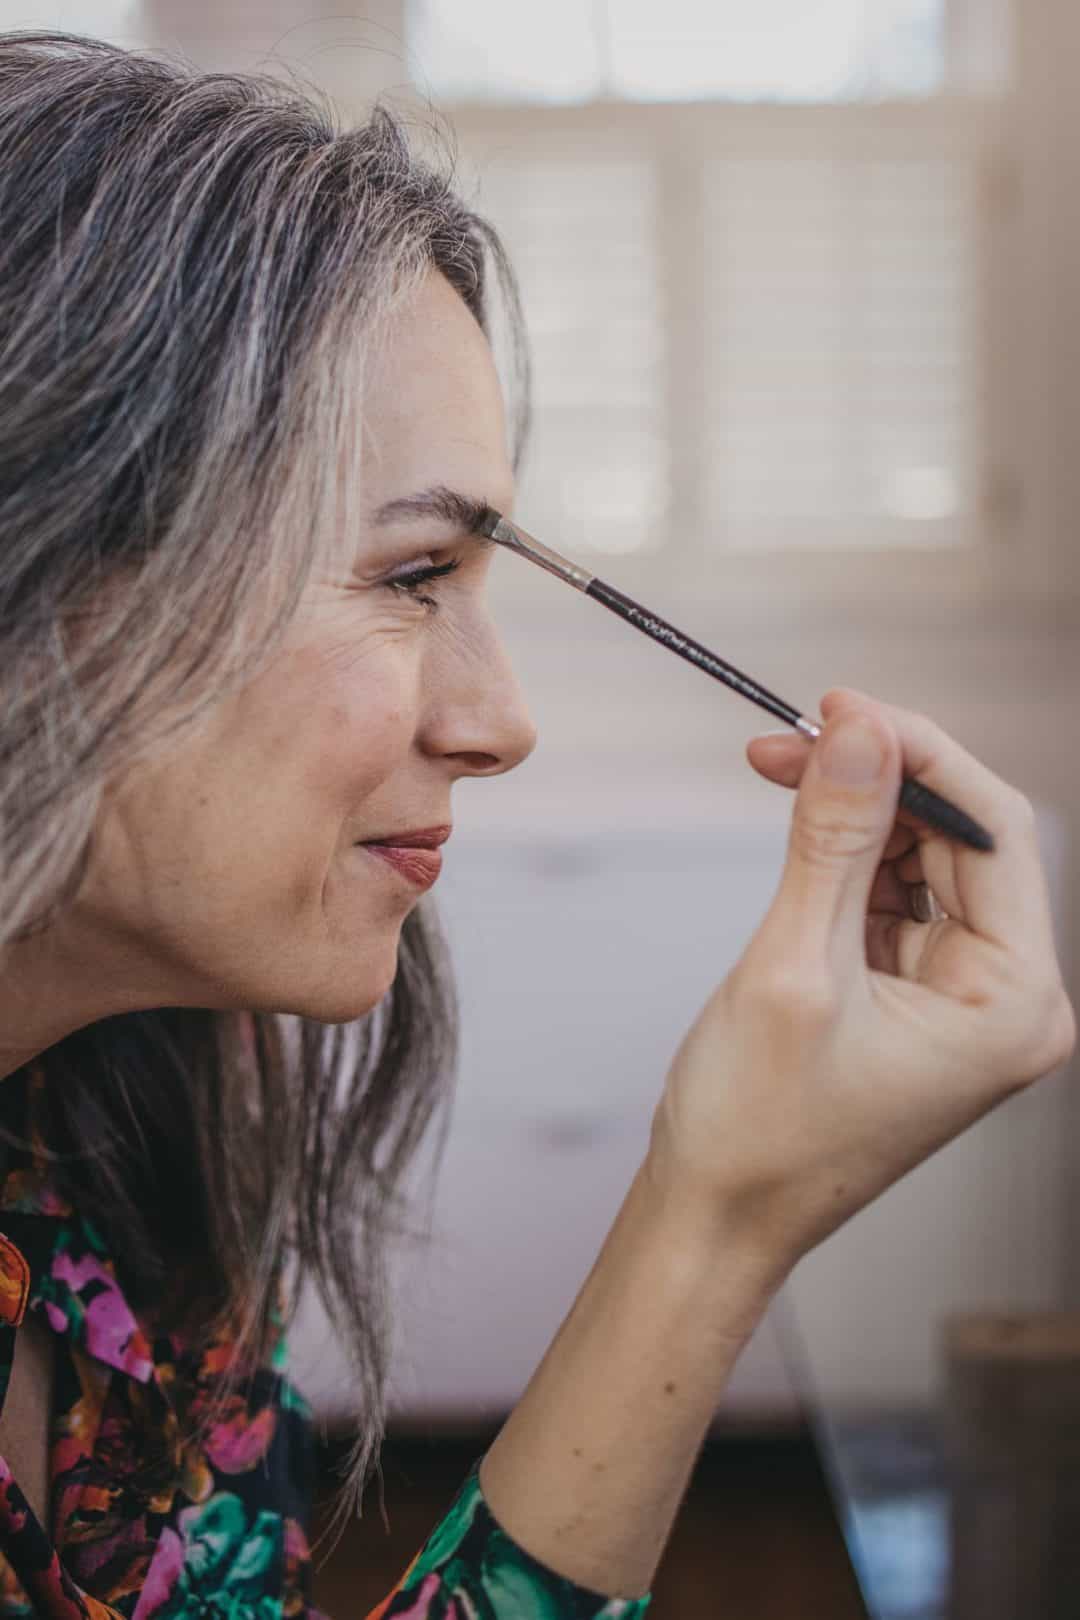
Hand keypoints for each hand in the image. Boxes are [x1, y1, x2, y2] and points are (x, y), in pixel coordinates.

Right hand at [647, 687, 1075, 1279]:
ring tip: (779, 770)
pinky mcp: (917, 995)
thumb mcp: (794, 966)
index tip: (841, 704)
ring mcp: (964, 998)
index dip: (919, 753)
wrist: (716, 1218)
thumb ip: (834, 839)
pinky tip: (799, 823)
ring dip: (858, 808)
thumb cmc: (756, 1128)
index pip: (992, 833)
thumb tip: (858, 729)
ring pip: (925, 858)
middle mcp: (1008, 999)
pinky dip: (847, 853)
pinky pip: (895, 895)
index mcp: (1013, 1004)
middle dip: (880, 776)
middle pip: (963, 839)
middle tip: (793, 733)